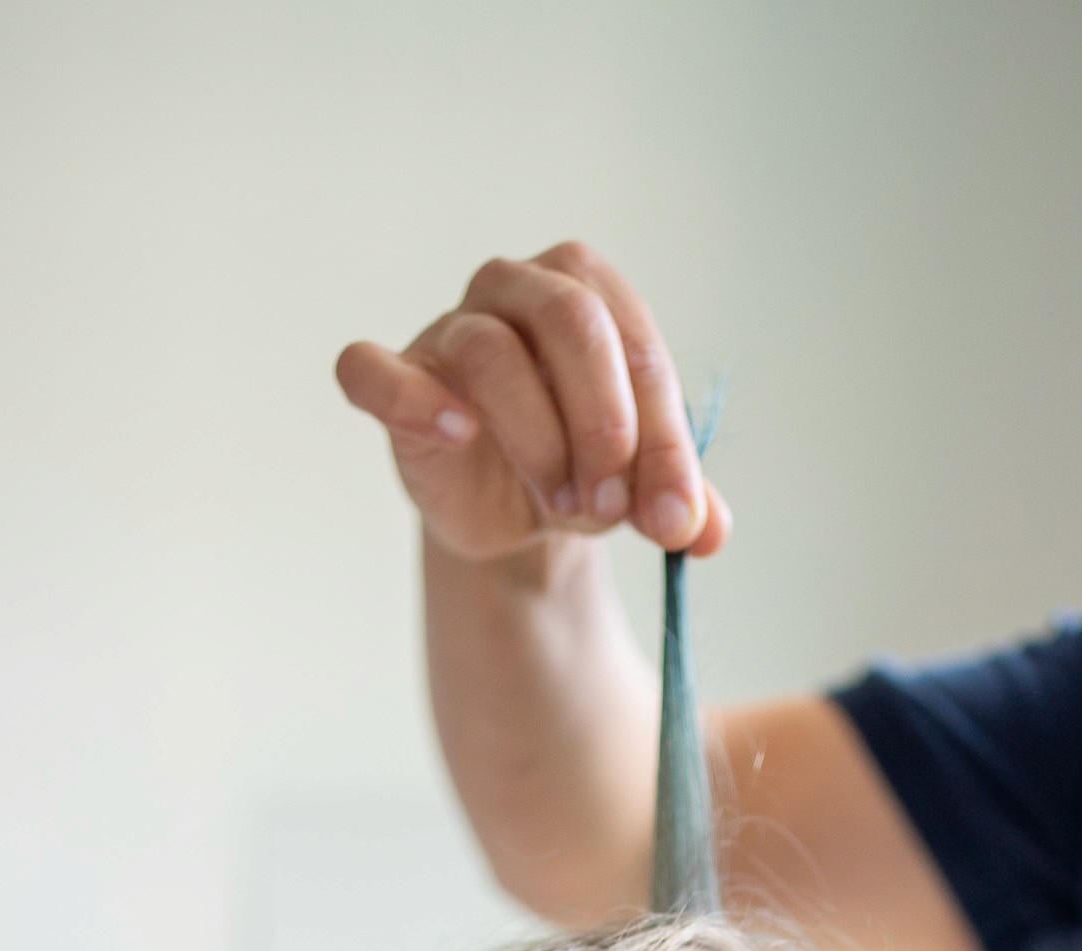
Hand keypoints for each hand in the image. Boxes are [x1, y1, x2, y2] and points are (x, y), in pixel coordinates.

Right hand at [336, 241, 732, 566]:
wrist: (510, 511)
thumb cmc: (579, 468)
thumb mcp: (639, 488)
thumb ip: (678, 501)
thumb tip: (706, 532)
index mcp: (588, 291)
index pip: (636, 345)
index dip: (662, 437)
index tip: (674, 519)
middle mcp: (517, 287)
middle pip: (572, 322)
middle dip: (605, 426)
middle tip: (612, 508)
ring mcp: (449, 328)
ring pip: (492, 351)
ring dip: (538, 439)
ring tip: (561, 505)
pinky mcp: (393, 377)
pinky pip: (375, 370)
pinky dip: (410, 398)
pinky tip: (455, 432)